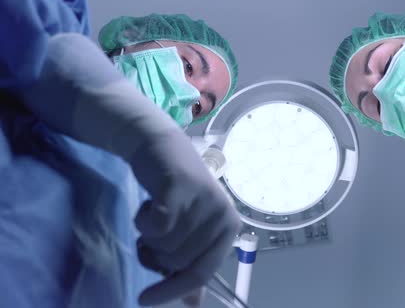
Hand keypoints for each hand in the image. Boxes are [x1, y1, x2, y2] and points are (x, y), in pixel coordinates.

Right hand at [128, 129, 241, 306]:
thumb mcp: (190, 231)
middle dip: (156, 253)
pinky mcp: (180, 187)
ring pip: (163, 245)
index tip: (144, 300)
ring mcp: (204, 200)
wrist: (161, 148)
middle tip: (152, 233)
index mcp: (229, 229)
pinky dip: (141, 220)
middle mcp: (223, 215)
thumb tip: (193, 304)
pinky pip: (154, 226)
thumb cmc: (177, 195)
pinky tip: (147, 205)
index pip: (202, 273)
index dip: (172, 291)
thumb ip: (191, 266)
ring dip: (147, 235)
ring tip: (153, 215)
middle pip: (177, 262)